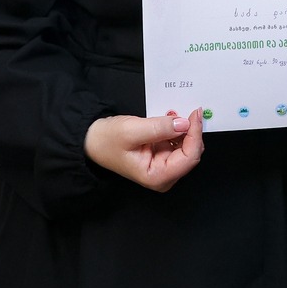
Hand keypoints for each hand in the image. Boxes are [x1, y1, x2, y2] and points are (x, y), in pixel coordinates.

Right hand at [85, 110, 202, 191]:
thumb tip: (184, 123)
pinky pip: (177, 143)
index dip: (195, 135)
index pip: (189, 158)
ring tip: (173, 113)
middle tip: (189, 111)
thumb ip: (159, 127)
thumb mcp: (131, 131)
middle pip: (191, 154)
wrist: (91, 142)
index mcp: (157, 176)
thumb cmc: (106, 141)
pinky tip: (169, 119)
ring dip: (184, 129)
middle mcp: (164, 176)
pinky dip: (177, 130)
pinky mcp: (162, 158)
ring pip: (187, 148)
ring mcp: (164, 167)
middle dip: (191, 132)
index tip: (195, 114)